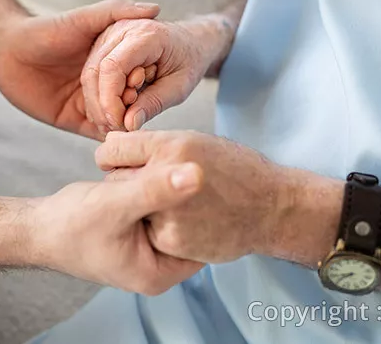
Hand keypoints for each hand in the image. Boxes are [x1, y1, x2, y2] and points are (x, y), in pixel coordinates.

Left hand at [0, 0, 160, 139]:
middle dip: (138, 103)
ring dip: (125, 121)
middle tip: (136, 101)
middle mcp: (106, 83)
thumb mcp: (84, 18)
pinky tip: (116, 135)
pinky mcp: (75, 120)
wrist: (6, 51)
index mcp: (113, 60)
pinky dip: (108, 136)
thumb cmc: (45, 30)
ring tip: (129, 119)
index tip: (148, 77)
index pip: (141, 74)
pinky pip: (97, 133)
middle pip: (133, 100)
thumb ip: (116, 11)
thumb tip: (155, 8)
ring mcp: (91, 103)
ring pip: (118, 119)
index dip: (148, 77)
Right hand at [30, 163, 204, 294]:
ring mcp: (148, 249)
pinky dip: (158, 190)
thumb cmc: (70, 224)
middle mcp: (158, 266)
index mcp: (160, 274)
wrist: (37, 227)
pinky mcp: (138, 233)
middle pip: (192, 228)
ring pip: (175, 215)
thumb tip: (197, 175)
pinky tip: (155, 169)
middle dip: (191, 197)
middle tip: (196, 163)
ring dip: (173, 191)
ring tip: (176, 163)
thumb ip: (155, 189)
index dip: (208, 207)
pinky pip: (160, 209)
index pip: (204, 240)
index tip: (209, 174)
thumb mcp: (117, 204)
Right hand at [81, 15, 232, 132]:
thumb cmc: (189, 60)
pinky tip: (114, 110)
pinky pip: (92, 72)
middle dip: (102, 106)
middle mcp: (122, 28)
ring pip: (89, 73)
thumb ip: (154, 104)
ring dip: (98, 103)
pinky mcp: (103, 42)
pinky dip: (99, 95)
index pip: (113, 67)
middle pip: (95, 71)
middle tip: (118, 128)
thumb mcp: (180, 86)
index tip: (119, 124)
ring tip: (118, 121)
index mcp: (145, 35)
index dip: (110, 100)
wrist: (191, 41)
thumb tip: (128, 124)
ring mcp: (110, 33)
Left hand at [96, 130, 288, 263]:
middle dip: (128, 182)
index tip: (121, 162)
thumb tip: (109, 145)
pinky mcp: (172, 240)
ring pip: (131, 208)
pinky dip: (158, 229)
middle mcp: (167, 177)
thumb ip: (151, 144)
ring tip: (177, 204)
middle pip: (115, 180)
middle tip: (155, 185)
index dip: (115, 157)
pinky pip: (148, 232)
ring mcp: (168, 212)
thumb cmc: (234, 169)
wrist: (271, 208)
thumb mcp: (195, 141)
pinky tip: (185, 222)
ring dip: (142, 208)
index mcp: (172, 146)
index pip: (112, 150)